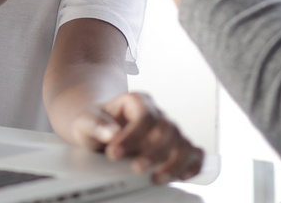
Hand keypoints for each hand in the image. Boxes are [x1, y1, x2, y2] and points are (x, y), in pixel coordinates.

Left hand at [72, 92, 203, 184]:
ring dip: (174, 163)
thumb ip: (95, 124)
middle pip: (168, 130)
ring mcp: (169, 131)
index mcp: (137, 102)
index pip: (145, 115)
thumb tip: (111, 133)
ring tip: (156, 179)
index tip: (114, 153)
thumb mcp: (86, 120)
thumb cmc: (97, 122)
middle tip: (136, 168)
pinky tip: (182, 176)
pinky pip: (194, 153)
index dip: (133, 136)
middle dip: (154, 152)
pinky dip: (193, 165)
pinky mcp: (175, 148)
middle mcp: (157, 115)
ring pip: (183, 143)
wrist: (102, 129)